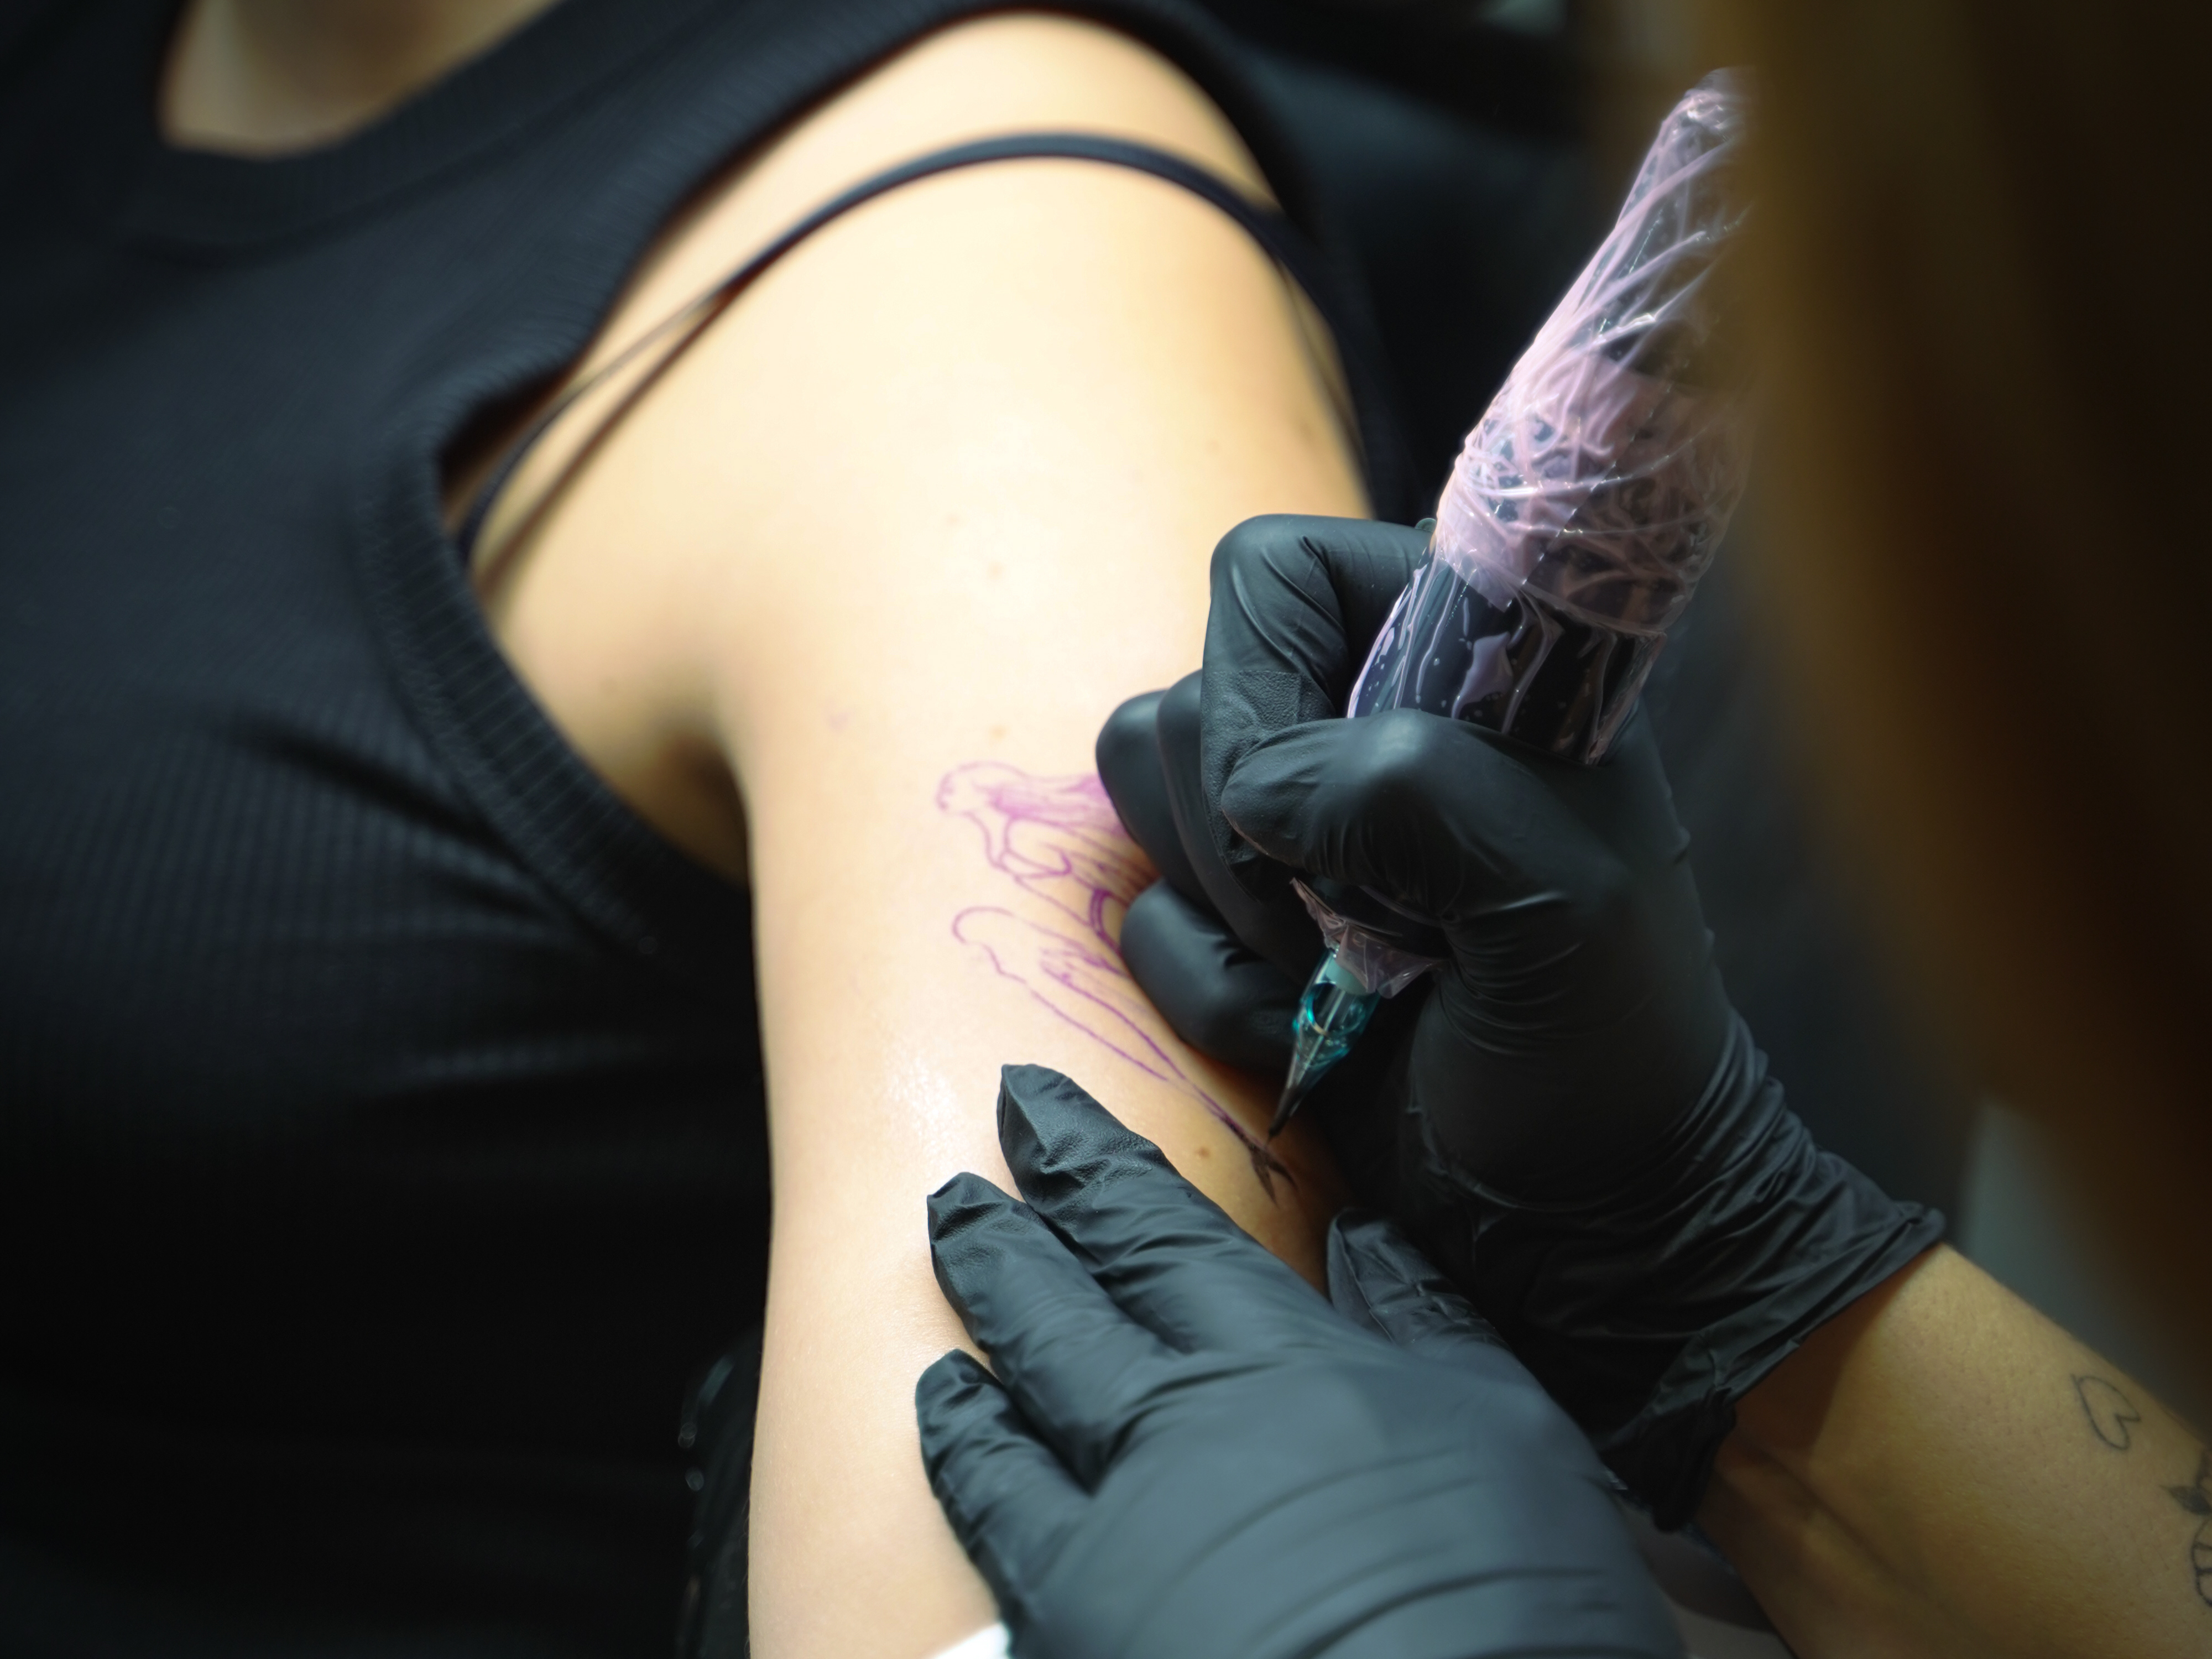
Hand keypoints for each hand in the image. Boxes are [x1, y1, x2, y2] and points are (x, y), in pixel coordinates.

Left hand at [916, 1064, 1681, 1658]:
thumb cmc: (1507, 1602)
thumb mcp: (1507, 1430)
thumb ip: (1426, 1320)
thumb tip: (1368, 1237)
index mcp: (1271, 1361)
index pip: (1149, 1227)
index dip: (1083, 1156)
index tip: (1032, 1098)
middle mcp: (1165, 1429)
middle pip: (1053, 1301)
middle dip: (999, 1230)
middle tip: (952, 1184)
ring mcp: (1103, 1536)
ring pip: (998, 1404)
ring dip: (967, 1334)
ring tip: (943, 1291)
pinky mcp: (1066, 1629)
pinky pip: (985, 1523)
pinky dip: (960, 1458)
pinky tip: (949, 1427)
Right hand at [1098, 515, 1941, 1524]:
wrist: (1586, 1213)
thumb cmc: (1610, 1046)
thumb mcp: (1566, 895)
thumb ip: (1413, 790)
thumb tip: (1253, 788)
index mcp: (1453, 658)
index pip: (1269, 571)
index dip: (1264, 674)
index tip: (1334, 793)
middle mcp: (1354, 722)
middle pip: (1191, 698)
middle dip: (1255, 832)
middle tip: (1371, 914)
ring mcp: (1289, 830)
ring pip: (1146, 793)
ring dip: (1236, 909)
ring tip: (1354, 969)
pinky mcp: (1238, 930)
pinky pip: (1144, 923)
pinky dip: (1220, 994)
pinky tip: (1319, 1027)